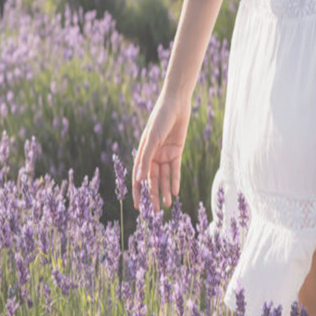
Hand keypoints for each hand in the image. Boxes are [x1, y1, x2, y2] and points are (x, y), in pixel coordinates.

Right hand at [132, 89, 191, 212]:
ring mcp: (165, 154)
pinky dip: (175, 180)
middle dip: (153, 196)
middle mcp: (152, 156)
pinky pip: (175, 170)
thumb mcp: (152, 139)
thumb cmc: (160, 118)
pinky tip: (175, 192)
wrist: (176, 103)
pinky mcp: (177, 152)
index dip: (138, 192)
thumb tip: (140, 180)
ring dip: (165, 191)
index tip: (138, 207)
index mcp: (142, 153)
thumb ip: (146, 159)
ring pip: (164, 178)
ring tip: (167, 206)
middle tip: (156, 212)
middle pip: (152, 181)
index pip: (138, 178)